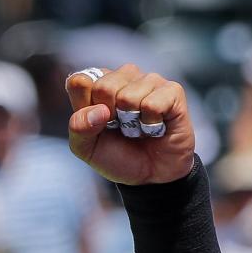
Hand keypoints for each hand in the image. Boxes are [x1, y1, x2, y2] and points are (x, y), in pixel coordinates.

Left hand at [65, 65, 195, 184]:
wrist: (151, 175)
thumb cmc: (117, 156)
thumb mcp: (85, 148)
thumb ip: (79, 126)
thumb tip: (99, 110)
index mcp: (97, 84)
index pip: (80, 81)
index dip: (84, 107)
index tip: (96, 123)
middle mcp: (124, 77)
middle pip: (104, 87)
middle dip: (109, 117)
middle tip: (121, 127)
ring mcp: (149, 81)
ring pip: (128, 96)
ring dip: (132, 122)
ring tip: (139, 127)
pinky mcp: (173, 91)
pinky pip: (153, 104)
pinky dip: (151, 123)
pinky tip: (155, 125)